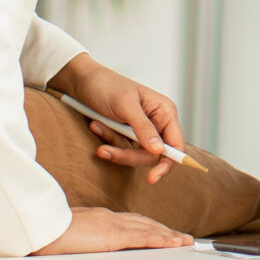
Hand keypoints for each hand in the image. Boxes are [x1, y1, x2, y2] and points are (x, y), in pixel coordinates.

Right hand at [32, 206, 191, 253]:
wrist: (39, 230)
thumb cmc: (46, 234)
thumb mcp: (67, 235)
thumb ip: (80, 237)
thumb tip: (83, 244)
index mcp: (98, 218)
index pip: (130, 222)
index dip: (147, 226)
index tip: (160, 231)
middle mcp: (109, 218)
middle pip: (144, 223)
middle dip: (163, 230)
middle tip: (180, 237)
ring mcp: (112, 225)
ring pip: (148, 229)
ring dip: (168, 235)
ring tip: (183, 241)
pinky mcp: (113, 236)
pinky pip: (144, 237)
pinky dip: (162, 240)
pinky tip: (174, 244)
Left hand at [52, 58, 186, 184]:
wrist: (83, 81)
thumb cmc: (107, 85)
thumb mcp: (125, 105)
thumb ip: (143, 129)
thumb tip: (159, 151)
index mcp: (165, 112)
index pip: (176, 145)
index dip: (167, 163)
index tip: (152, 178)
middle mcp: (157, 123)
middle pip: (152, 155)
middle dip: (127, 154)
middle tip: (105, 150)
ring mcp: (141, 131)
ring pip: (134, 154)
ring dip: (113, 144)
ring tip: (96, 126)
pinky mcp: (126, 136)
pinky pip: (121, 149)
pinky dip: (108, 141)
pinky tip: (96, 126)